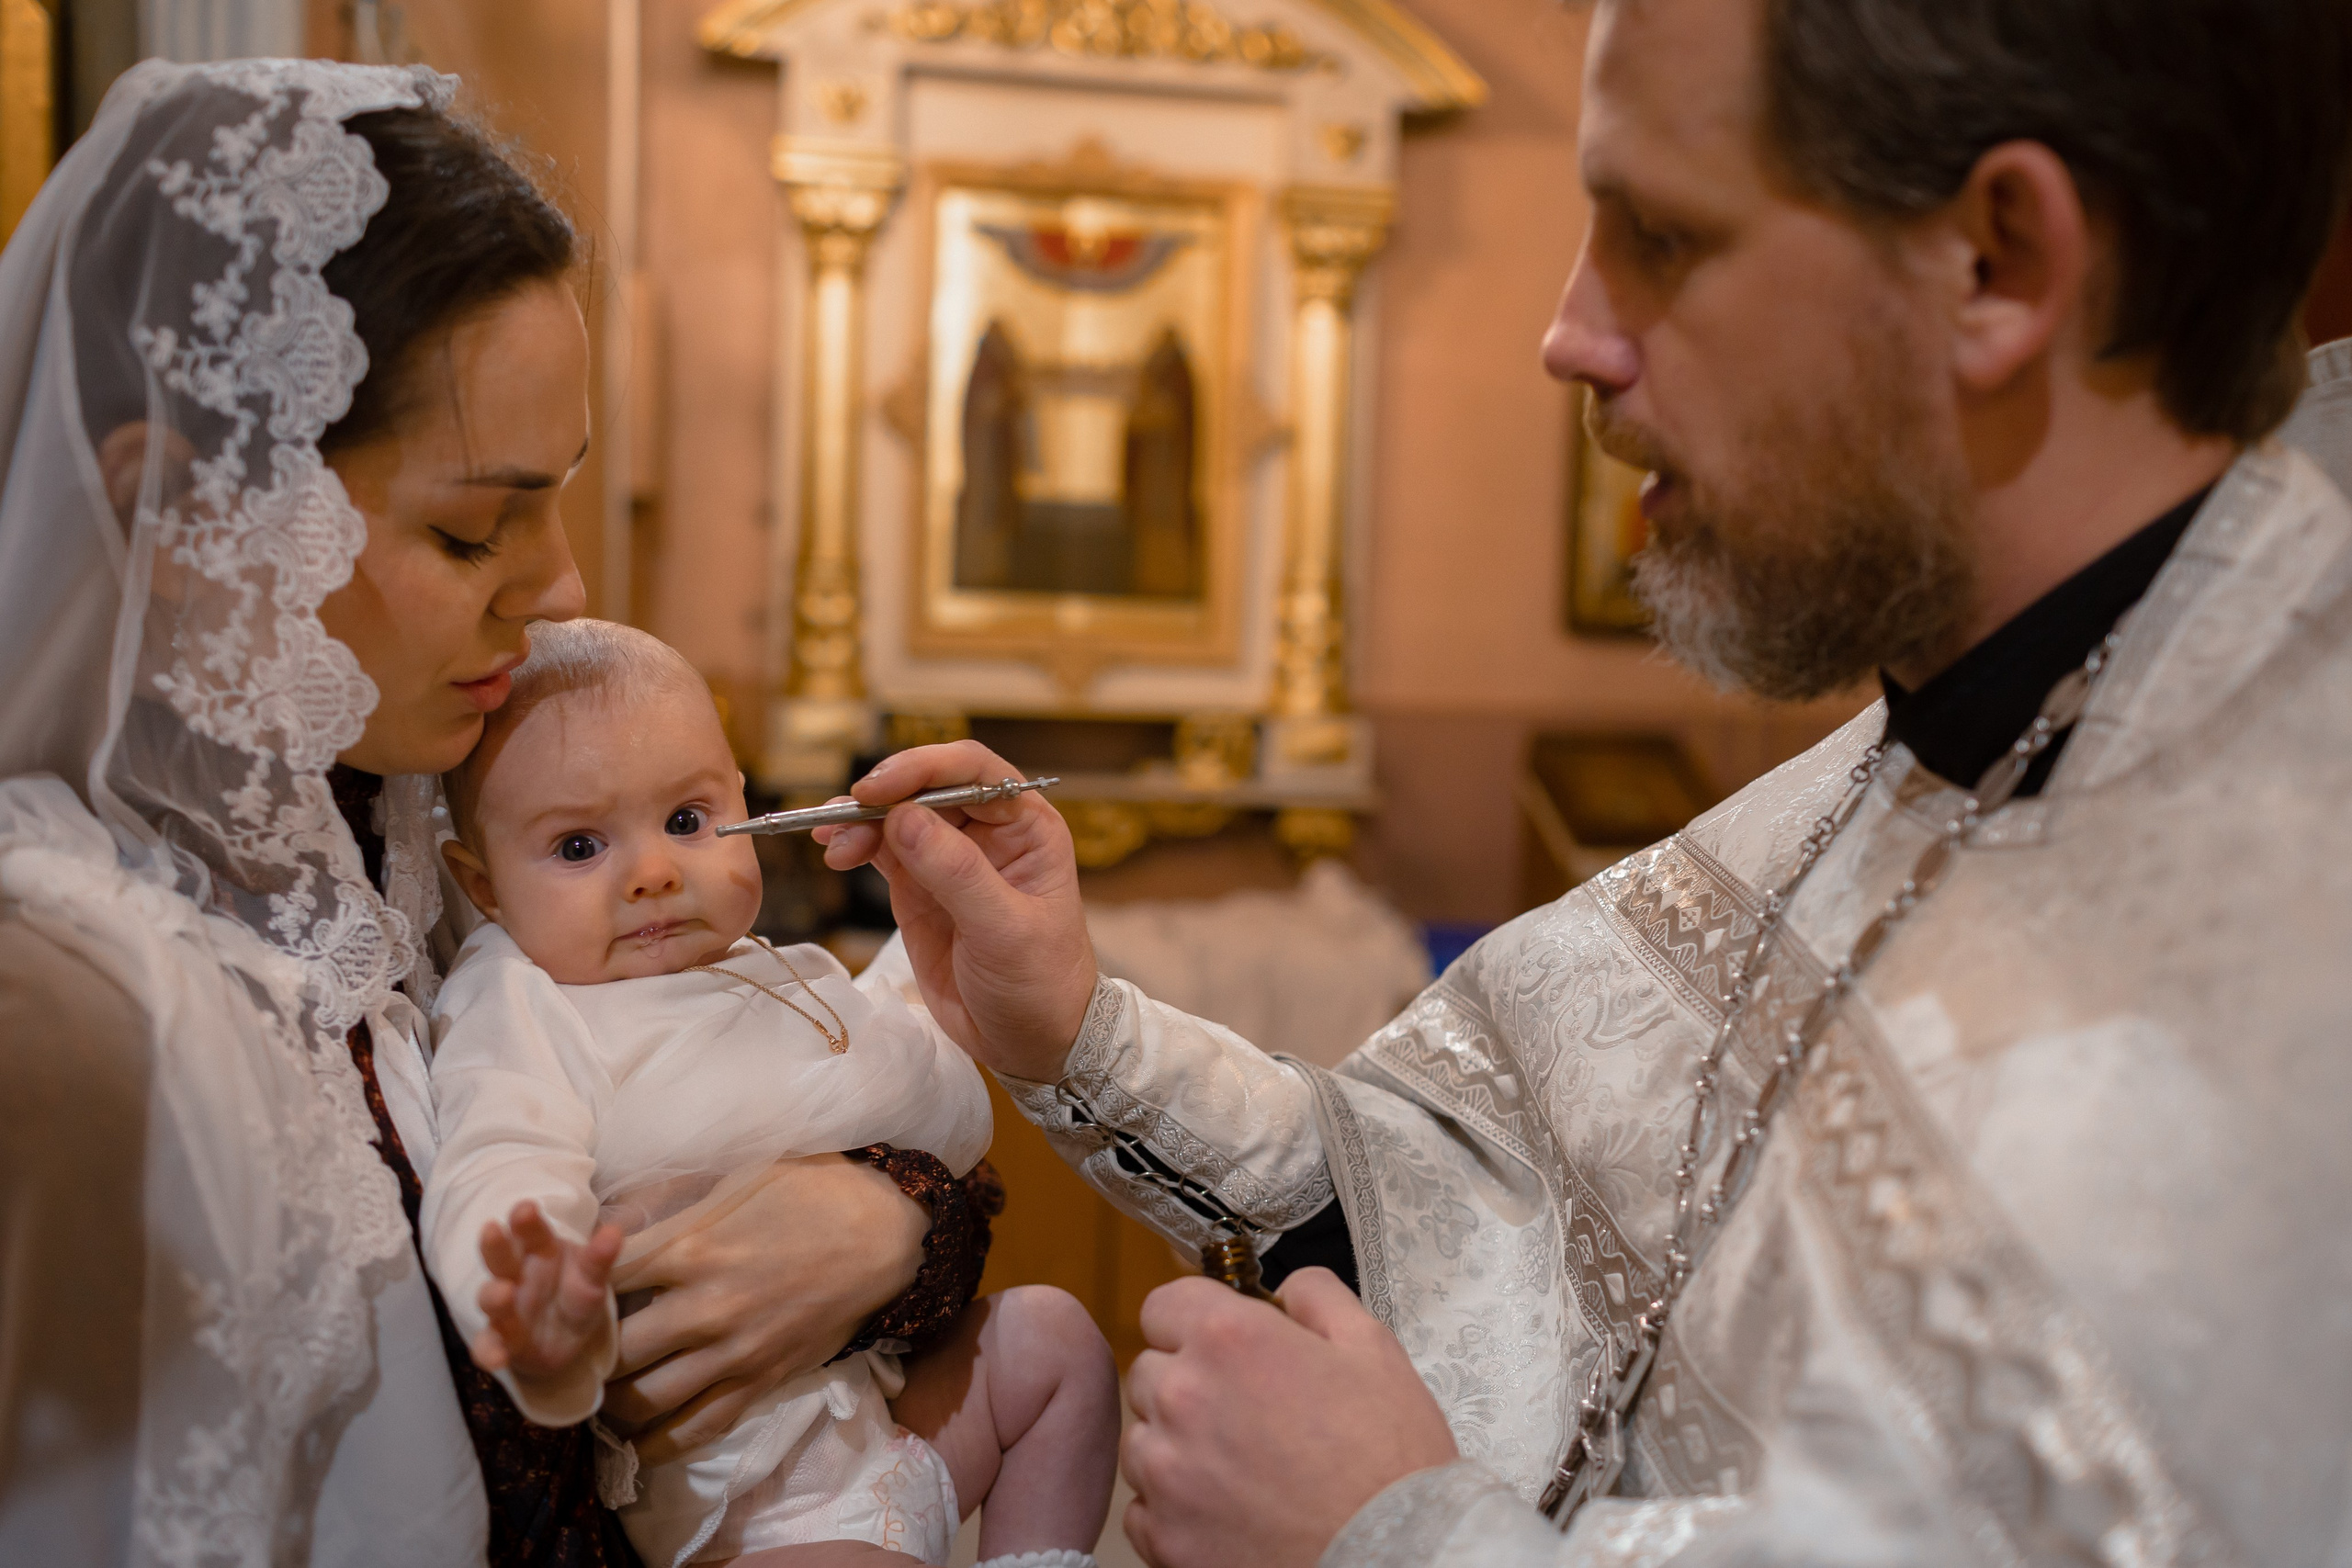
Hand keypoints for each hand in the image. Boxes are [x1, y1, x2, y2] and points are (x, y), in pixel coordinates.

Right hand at [472, 1200, 621, 1381]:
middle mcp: (515, 1277)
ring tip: (502, 1292)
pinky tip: (497, 1359)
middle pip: (501, 1259)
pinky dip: (489, 1353)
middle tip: (491, 1230)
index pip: (531, 1232)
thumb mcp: (591, 1277)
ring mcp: (505, 1310)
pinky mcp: (502, 1343)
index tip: (526, 1209)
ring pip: (491, 1299)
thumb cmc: (574, 1294)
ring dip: (493, 1296)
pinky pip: (488, 1346)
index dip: (526, 1221)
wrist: (564, 1339)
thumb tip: (614, 1231)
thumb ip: (598, 1259)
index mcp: (538, 1252)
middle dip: (496, 1246)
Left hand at [600, 1154, 928, 1465]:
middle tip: (568, 1353)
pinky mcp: (761, 1381)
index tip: (560, 1289)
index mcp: (692, 1245)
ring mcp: (734, 1351)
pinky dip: (660, 1443)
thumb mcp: (733, 1177)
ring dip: (611, 1402)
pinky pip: (698, 1428)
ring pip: (646, 1398)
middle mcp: (706, 1305)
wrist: (883, 1234)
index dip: (570, 1286)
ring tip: (595, 1395)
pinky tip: (635, 1445)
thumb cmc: (808, 1192)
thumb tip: (606, 1219)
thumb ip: (665, 1199)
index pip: (602, 1277)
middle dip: (584, 1353)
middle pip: (613, 1349)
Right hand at [814, 740, 1096, 1080]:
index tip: (879, 788)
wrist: (1032, 1043)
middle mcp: (987, 832)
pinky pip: (882, 850)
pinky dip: (855, 844)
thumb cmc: (1040, 984)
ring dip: (860, 820)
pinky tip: (834, 850)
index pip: (974, 771)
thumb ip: (956, 873)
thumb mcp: (1004, 931)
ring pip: (898, 816)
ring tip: (831, 843)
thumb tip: (902, 818)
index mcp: (1026, 826)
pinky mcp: (919, 888)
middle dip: (883, 795)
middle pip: (926, 787)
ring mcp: (949, 859)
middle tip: (843, 816)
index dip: (924, 767)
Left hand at [1122, 1270, 1459, 1567]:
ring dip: (1176, 1446)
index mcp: (1228, 1340)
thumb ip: (1317, 1297)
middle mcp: (1183, 1399)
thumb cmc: (1389, 1463)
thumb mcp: (1373, 1349)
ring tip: (1242, 1466)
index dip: (1194, 1321)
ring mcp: (1166, 1474)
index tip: (1220, 1344)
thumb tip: (1287, 1288)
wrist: (1394, 1557)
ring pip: (1143, 1440)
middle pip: (1149, 1371)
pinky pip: (1142, 1507)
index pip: (1163, 1306)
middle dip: (1188, 1382)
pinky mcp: (1163, 1537)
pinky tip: (1229, 1510)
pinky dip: (1174, 1508)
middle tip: (1246, 1411)